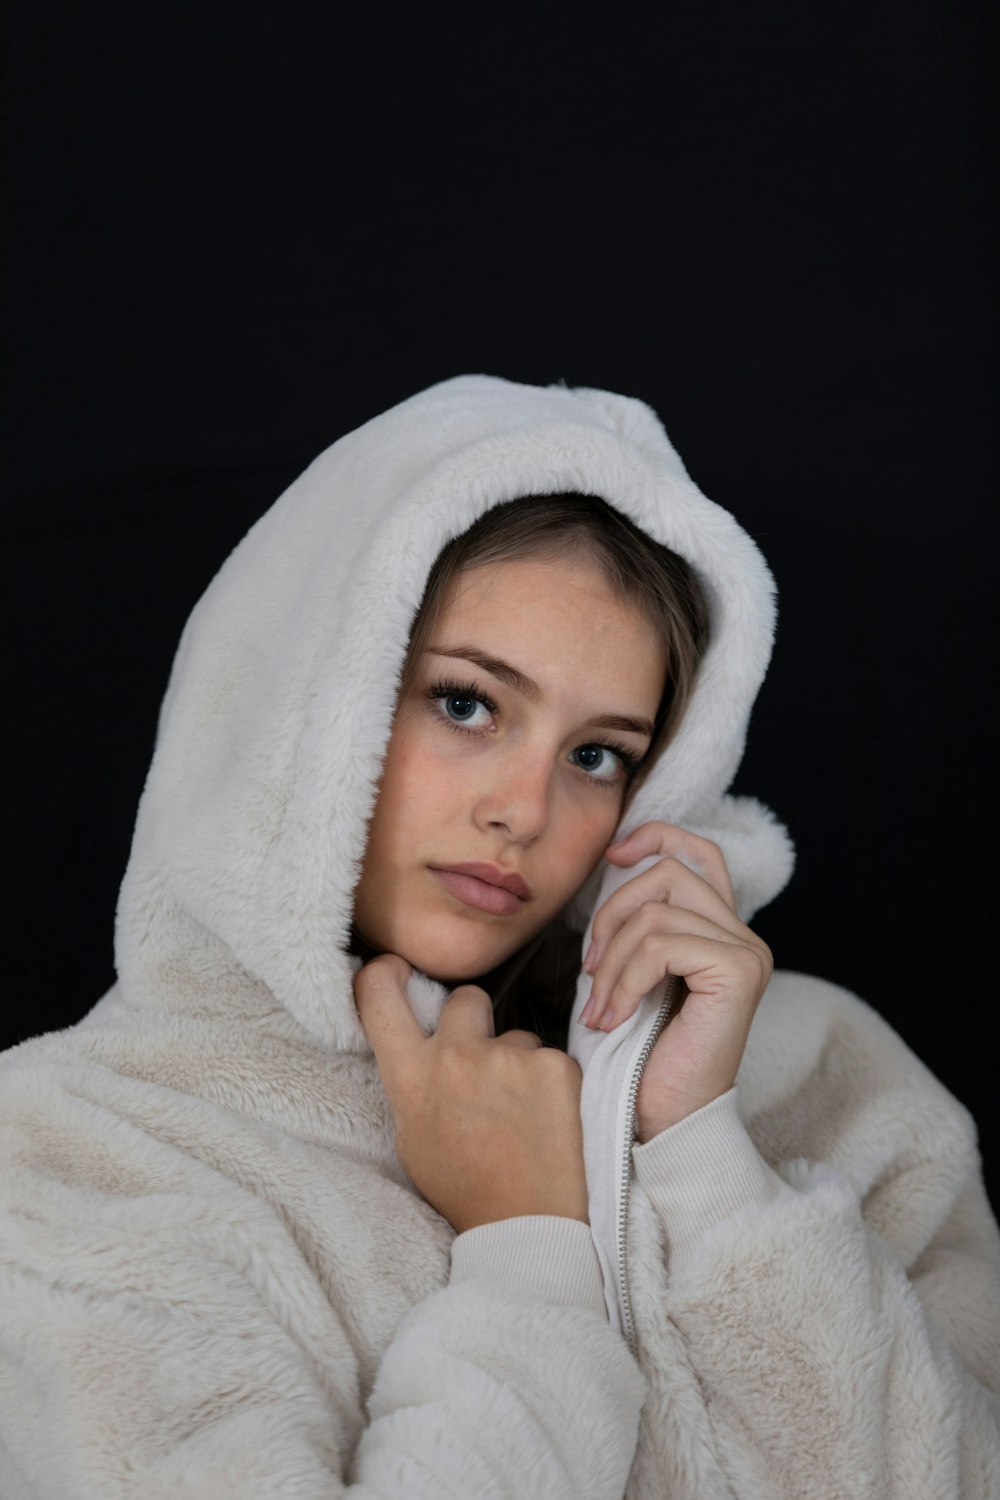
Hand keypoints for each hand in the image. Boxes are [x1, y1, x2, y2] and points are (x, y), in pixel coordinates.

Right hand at [355, 953, 589, 1233]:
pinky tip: (551, 1122)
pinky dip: (553, 1084)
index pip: (379, 995)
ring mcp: (510, 1056)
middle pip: (467, 999)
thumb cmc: (465, 1188)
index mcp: (411, 1075)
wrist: (526, 1226)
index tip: (395, 968)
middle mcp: (456, 1055)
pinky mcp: (557, 1064)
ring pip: (517, 1036)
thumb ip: (415, 1081)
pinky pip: (551, 1059)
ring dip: (520, 1064)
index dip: (385, 973)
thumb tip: (419, 1042)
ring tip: (524, 1116)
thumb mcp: (414, 1136)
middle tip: (485, 1066)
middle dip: (476, 1022)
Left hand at [580, 823, 772, 1141]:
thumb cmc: (640, 1058)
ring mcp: (747, 952)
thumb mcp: (630, 975)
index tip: (612, 857)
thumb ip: (636, 925)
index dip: (654, 836)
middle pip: (668, 872)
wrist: (662, 1123)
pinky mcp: (739, 972)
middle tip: (590, 970)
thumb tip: (613, 864)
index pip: (697, 851)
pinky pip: (661, 944)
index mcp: (720, 931)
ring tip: (598, 1008)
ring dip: (610, 961)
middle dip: (612, 913)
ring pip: (655, 912)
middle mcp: (743, 936)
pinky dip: (623, 980)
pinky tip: (613, 1017)